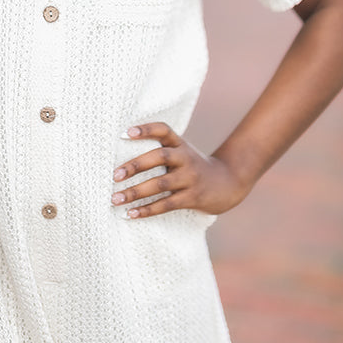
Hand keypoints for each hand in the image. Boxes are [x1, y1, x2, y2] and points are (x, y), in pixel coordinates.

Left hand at [111, 122, 248, 218]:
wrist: (227, 183)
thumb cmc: (192, 166)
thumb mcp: (181, 152)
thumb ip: (160, 149)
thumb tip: (123, 157)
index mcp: (180, 144)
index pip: (163, 130)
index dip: (146, 129)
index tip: (125, 133)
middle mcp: (185, 158)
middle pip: (159, 157)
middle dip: (135, 166)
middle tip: (115, 175)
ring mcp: (190, 178)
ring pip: (160, 184)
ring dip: (135, 192)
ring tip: (115, 199)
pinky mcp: (192, 198)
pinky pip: (167, 205)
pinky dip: (147, 210)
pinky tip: (130, 214)